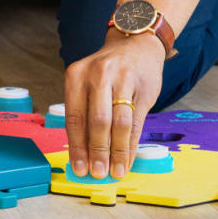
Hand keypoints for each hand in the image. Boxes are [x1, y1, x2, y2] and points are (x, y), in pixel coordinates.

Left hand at [63, 30, 165, 179]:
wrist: (135, 44)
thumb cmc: (106, 72)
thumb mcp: (87, 83)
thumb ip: (84, 113)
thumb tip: (82, 154)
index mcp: (76, 74)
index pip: (74, 116)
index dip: (76, 146)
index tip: (78, 168)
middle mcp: (98, 75)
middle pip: (96, 121)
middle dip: (96, 152)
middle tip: (97, 174)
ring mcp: (122, 80)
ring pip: (118, 124)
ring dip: (116, 153)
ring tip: (115, 172)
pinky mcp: (143, 87)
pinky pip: (135, 122)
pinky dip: (130, 145)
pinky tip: (127, 160)